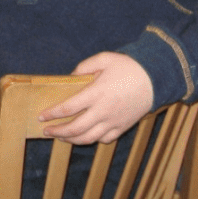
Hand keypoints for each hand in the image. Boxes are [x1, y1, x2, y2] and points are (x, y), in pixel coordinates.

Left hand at [38, 53, 153, 144]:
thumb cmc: (129, 66)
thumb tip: (71, 77)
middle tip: (45, 130)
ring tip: (60, 137)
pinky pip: (105, 139)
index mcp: (96, 93)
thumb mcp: (104, 58)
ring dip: (72, 140)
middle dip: (58, 131)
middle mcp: (103, 111)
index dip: (53, 114)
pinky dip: (92, 140)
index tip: (41, 116)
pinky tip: (84, 136)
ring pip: (89, 138)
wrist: (156, 78)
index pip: (69, 108)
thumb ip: (84, 66)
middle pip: (76, 128)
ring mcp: (114, 121)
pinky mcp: (123, 127)